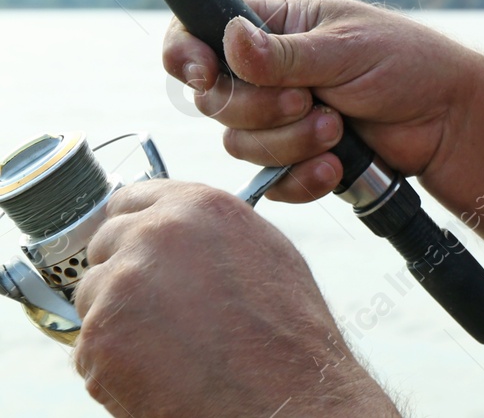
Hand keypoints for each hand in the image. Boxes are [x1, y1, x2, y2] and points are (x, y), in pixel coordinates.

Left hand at [74, 180, 395, 416]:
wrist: (284, 395)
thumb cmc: (284, 332)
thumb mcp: (264, 252)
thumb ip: (211, 230)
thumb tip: (178, 228)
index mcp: (199, 206)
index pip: (131, 198)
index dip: (132, 227)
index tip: (133, 247)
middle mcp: (155, 234)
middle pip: (104, 244)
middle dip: (122, 274)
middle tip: (157, 309)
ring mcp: (122, 284)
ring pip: (92, 297)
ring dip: (116, 319)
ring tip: (168, 346)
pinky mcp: (99, 336)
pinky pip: (89, 346)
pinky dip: (113, 363)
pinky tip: (160, 371)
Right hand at [162, 0, 483, 202]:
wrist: (450, 120)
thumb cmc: (409, 65)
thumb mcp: (347, 50)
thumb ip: (284, 54)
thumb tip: (229, 39)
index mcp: (275, 24)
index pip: (199, 30)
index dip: (186, 54)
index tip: (203, 74)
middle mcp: (268, 70)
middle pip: (214, 99)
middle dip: (259, 108)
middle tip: (307, 101)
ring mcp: (279, 117)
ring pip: (239, 143)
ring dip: (288, 143)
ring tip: (338, 128)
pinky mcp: (296, 159)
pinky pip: (270, 181)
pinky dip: (300, 178)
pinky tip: (334, 168)